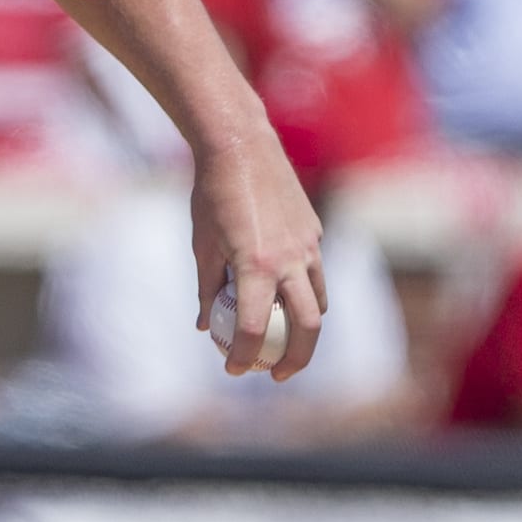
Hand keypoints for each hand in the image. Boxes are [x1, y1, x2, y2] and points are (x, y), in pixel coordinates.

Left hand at [187, 127, 326, 380]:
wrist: (242, 147)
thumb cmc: (211, 196)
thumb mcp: (201, 246)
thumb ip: (207, 289)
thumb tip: (206, 327)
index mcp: (256, 266)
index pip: (253, 329)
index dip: (243, 357)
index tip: (234, 370)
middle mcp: (289, 260)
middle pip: (307, 327)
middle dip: (296, 359)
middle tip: (276, 374)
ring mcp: (308, 246)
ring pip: (319, 301)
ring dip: (305, 329)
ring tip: (286, 343)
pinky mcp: (314, 233)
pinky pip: (316, 275)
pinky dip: (306, 295)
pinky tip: (288, 300)